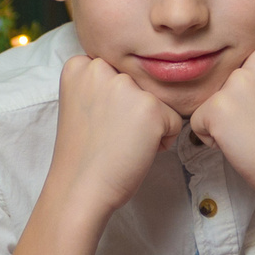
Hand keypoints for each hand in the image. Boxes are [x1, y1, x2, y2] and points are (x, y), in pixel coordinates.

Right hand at [43, 54, 181, 213]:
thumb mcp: (82, 103)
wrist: (80, 189)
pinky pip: (174, 122)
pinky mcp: (151, 108)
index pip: (118, 73)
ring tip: (120, 143)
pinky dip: (161, 140)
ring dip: (148, 124)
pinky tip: (134, 151)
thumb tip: (140, 78)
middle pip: (139, 85)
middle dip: (132, 111)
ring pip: (157, 102)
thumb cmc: (84, 153)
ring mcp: (126, 86)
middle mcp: (101, 68)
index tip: (96, 122)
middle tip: (108, 135)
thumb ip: (102, 84)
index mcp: (80, 65)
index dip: (113, 103)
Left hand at [190, 40, 254, 211]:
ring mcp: (237, 81)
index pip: (248, 61)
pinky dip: (212, 137)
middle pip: (229, 78)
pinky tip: (240, 143)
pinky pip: (199, 120)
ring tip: (252, 133)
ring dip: (225, 118)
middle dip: (237, 100)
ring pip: (213, 97)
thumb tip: (254, 64)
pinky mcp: (218, 107)